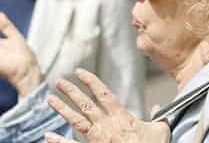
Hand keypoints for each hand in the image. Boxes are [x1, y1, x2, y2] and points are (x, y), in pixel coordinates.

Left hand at [46, 69, 169, 142]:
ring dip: (62, 109)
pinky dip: (59, 142)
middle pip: (85, 104)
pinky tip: (48, 136)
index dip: (90, 81)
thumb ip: (158, 117)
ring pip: (76, 121)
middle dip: (71, 91)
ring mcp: (98, 139)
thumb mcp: (160, 131)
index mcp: (121, 117)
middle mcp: (107, 125)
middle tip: (58, 81)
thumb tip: (158, 107)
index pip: (103, 94)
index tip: (78, 71)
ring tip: (50, 99)